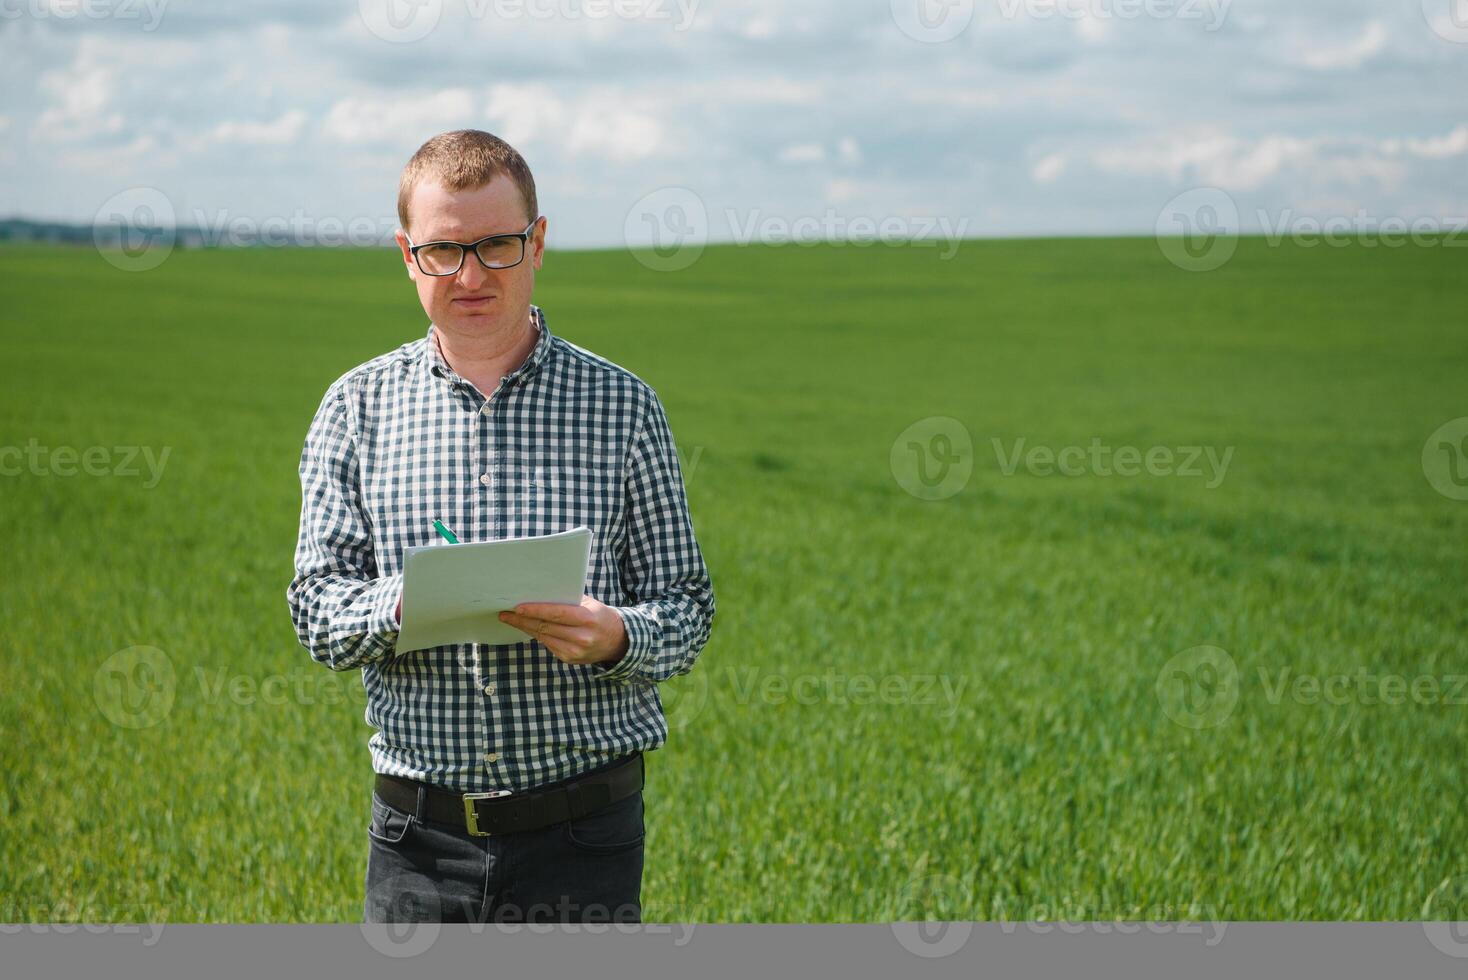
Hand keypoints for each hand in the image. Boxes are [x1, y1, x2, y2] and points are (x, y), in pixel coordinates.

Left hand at [499, 595, 628, 665]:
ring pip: (543, 637)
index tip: (517, 607)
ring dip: (525, 627)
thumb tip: (540, 593)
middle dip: (522, 620)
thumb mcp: (589, 603)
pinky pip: (548, 644)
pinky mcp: (569, 659)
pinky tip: (528, 627)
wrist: (617, 641)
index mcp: (587, 619)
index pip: (556, 614)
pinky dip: (537, 635)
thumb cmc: (600, 616)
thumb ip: (568, 600)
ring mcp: (574, 651)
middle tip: (505, 613)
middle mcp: (581, 637)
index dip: (535, 610)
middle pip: (545, 627)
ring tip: (511, 619)